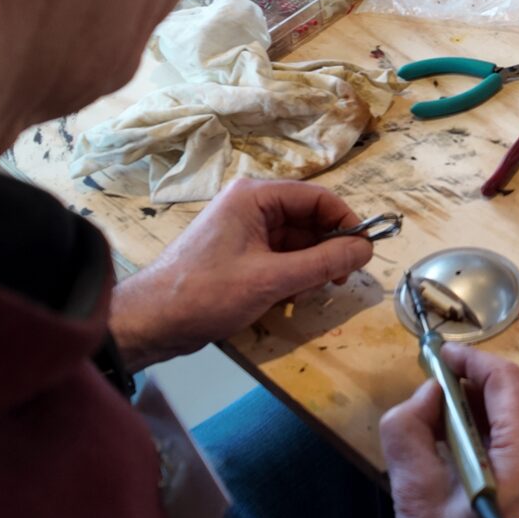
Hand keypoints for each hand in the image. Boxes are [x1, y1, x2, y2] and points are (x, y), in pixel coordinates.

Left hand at [108, 179, 370, 369]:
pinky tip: (290, 296)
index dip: (345, 222)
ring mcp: (243, 230)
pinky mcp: (239, 254)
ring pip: (297, 241)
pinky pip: (280, 256)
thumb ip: (323, 263)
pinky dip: (292, 275)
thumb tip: (367, 249)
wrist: (151, 321)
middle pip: (308, 218)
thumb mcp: (272, 279)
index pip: (317, 197)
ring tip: (306, 292)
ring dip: (310, 266)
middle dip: (327, 249)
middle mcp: (250, 205)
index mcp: (255, 196)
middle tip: (338, 280)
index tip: (364, 252)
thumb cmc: (207, 293)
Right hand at [382, 345, 518, 517]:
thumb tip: (426, 395)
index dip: (467, 362)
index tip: (434, 359)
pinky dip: (492, 448)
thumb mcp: (416, 498)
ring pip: (518, 428)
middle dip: (467, 396)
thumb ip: (410, 431)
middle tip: (425, 406)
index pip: (504, 379)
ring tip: (435, 442)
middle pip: (513, 402)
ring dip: (477, 424)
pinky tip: (460, 471)